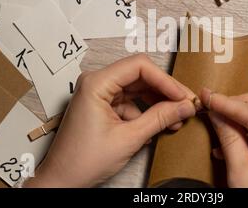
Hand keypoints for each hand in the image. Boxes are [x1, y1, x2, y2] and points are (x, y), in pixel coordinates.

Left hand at [25, 54, 196, 187]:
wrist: (62, 181)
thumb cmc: (83, 160)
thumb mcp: (129, 138)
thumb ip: (160, 118)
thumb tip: (185, 106)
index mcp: (97, 83)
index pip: (139, 66)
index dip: (165, 79)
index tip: (182, 95)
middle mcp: (97, 83)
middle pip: (140, 75)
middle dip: (164, 91)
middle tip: (185, 104)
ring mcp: (100, 94)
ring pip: (138, 89)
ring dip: (158, 102)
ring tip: (176, 118)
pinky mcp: (103, 106)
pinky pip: (131, 101)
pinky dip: (146, 112)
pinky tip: (158, 126)